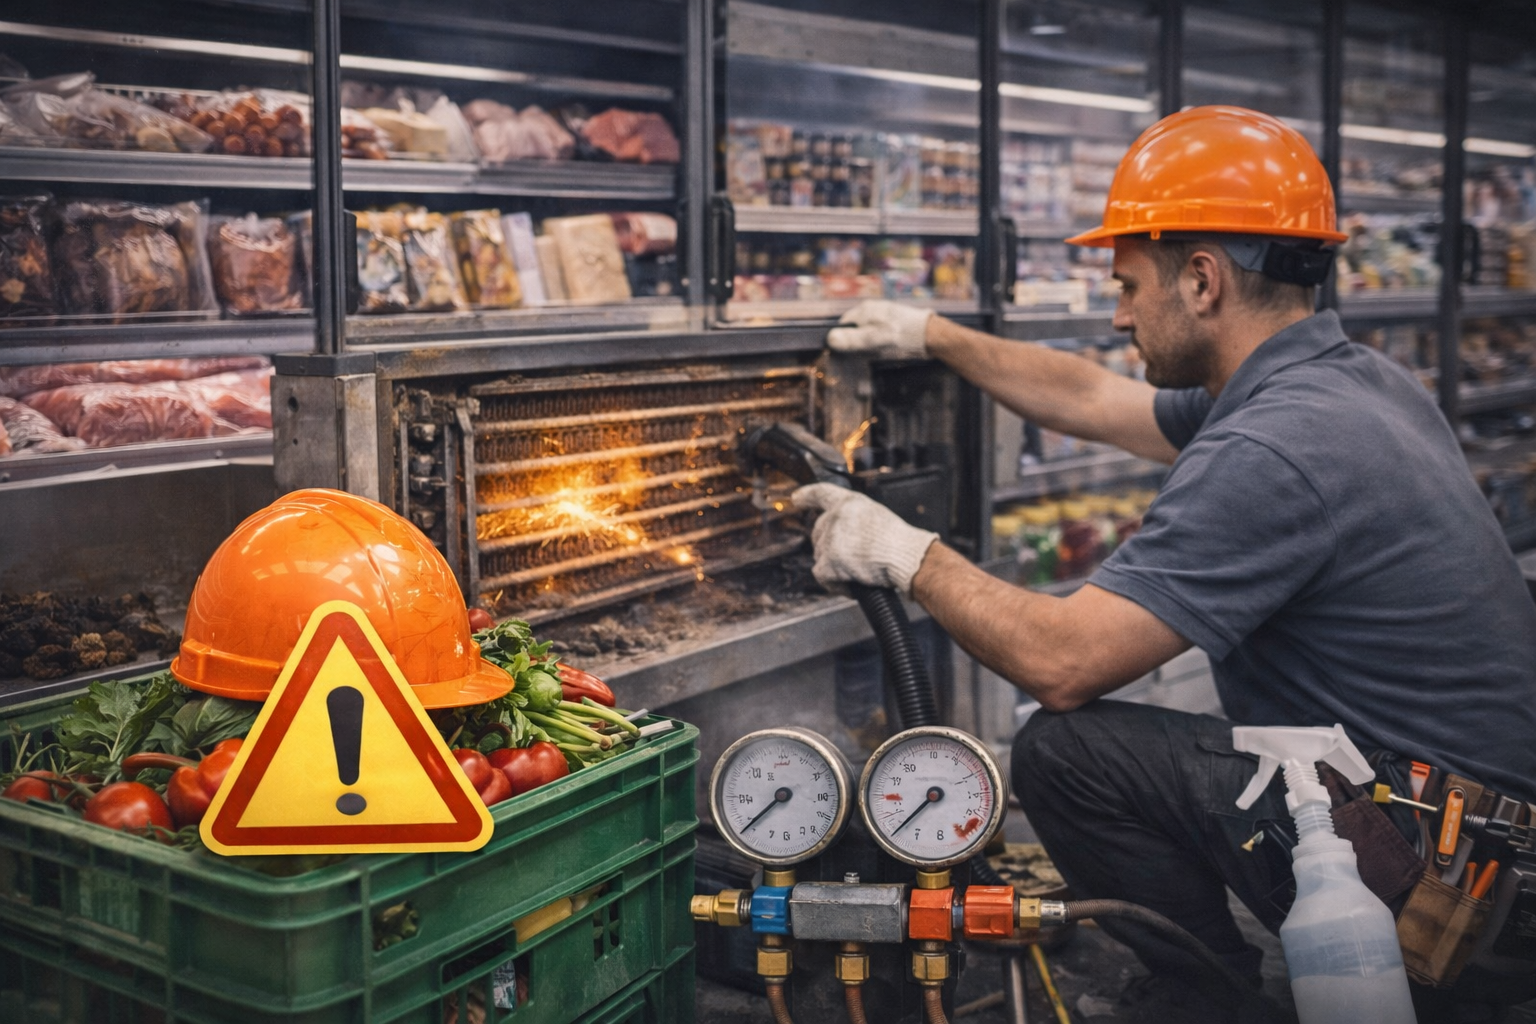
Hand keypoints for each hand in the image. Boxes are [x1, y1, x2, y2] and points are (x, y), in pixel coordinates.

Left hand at [792, 483, 938, 596]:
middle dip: (829, 547)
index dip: (807, 495)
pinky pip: (822, 575)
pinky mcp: (829, 561)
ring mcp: (829, 539)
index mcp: (849, 502)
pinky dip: (836, 583)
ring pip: (819, 555)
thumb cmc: (898, 541)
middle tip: (851, 558)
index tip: (797, 498)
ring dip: (835, 566)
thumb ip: (855, 520)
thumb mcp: (877, 517)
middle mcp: (835, 516)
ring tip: (859, 571)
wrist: (902, 555)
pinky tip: (852, 583)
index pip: (821, 493)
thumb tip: (844, 537)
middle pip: (818, 532)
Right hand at [826, 300, 932, 358]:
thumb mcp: (874, 341)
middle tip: (869, 354)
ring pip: (868, 332)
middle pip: (855, 329)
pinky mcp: (894, 320)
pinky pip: (879, 332)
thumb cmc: (901, 338)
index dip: (844, 341)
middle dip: (859, 343)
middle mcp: (872, 308)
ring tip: (882, 352)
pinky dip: (881, 342)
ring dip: (870, 344)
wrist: (931, 336)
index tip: (850, 353)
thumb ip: (852, 340)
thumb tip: (830, 339)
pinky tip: (890, 348)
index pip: (843, 326)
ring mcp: (883, 313)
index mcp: (864, 310)